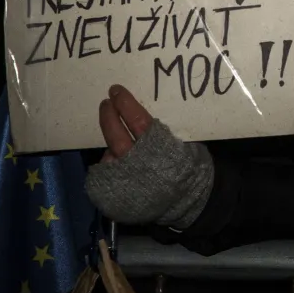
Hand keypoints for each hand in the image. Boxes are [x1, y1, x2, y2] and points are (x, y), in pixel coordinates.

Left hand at [86, 85, 213, 228]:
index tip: (116, 91)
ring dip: (113, 146)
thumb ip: (160, 135)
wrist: (188, 202)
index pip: (136, 120)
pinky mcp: (112, 195)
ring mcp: (122, 179)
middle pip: (115, 134)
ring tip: (121, 146)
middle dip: (109, 116)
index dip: (125, 104)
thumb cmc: (188, 168)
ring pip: (109, 155)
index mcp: (157, 147)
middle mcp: (136, 162)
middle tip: (106, 103)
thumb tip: (138, 122)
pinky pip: (105, 175)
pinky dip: (111, 167)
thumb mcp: (182, 144)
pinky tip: (120, 167)